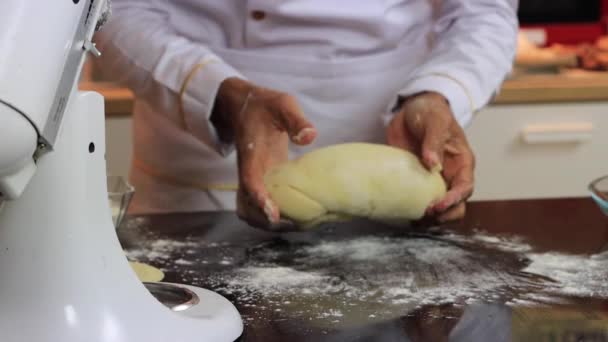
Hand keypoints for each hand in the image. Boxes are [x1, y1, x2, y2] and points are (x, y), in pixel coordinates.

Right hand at [213, 77, 316, 228]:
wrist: (243, 106)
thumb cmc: (264, 105)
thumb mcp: (283, 103)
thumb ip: (296, 119)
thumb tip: (309, 137)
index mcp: (252, 154)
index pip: (250, 181)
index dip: (259, 199)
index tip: (274, 214)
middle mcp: (249, 171)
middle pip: (247, 206)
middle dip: (266, 220)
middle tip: (295, 224)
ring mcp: (253, 178)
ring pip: (250, 210)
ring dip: (267, 223)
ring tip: (296, 225)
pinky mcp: (260, 181)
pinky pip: (258, 206)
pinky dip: (269, 217)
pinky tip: (293, 217)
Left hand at [386, 91, 474, 221]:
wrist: (411, 110)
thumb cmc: (430, 112)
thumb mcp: (435, 121)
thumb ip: (434, 141)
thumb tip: (432, 163)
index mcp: (462, 162)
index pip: (464, 187)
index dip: (453, 200)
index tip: (437, 206)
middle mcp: (450, 176)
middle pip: (456, 206)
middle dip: (443, 215)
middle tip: (425, 215)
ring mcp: (433, 182)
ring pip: (439, 209)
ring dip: (429, 218)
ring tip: (414, 219)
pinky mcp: (416, 183)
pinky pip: (417, 202)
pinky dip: (413, 211)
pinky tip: (403, 214)